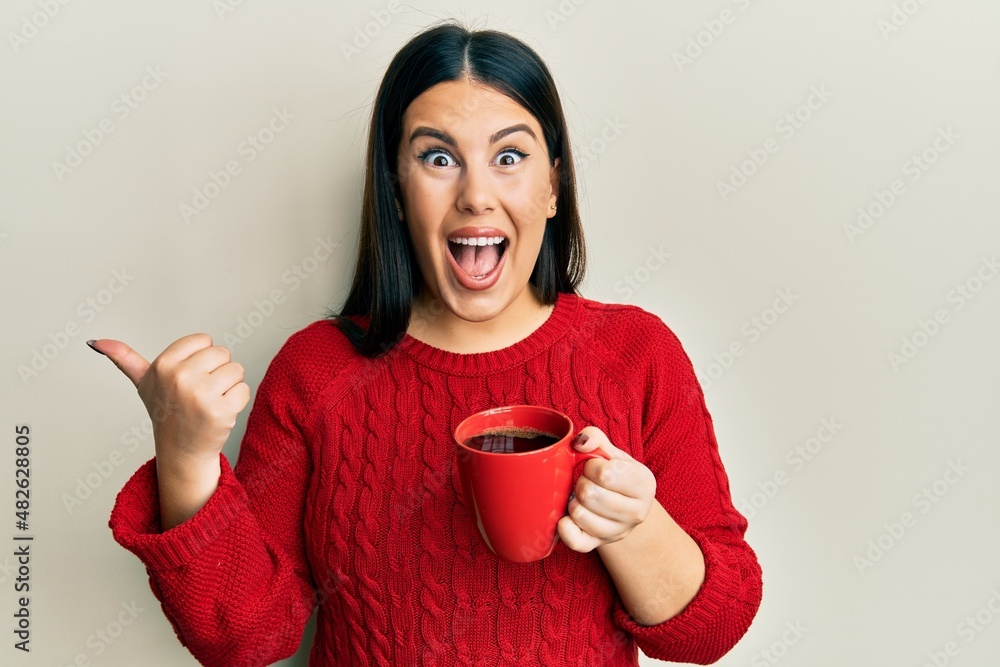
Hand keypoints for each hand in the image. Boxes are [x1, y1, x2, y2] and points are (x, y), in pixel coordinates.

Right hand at [88, 334, 249, 463]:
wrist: (180, 450)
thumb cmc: (165, 411)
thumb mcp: (143, 383)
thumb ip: (124, 359)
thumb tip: (96, 341)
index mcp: (164, 365)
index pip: (204, 340)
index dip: (201, 358)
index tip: (188, 376)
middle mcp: (180, 378)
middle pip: (222, 353)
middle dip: (216, 371)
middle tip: (199, 393)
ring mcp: (200, 395)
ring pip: (236, 370)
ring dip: (228, 386)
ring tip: (208, 402)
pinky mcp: (221, 411)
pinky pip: (243, 389)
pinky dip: (237, 401)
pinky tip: (219, 413)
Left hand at [557, 427, 656, 552]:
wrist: (624, 507)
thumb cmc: (616, 475)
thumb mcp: (612, 453)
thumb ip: (595, 438)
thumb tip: (579, 443)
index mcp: (644, 484)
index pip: (605, 474)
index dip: (591, 465)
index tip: (595, 466)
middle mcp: (637, 513)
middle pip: (589, 494)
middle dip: (581, 482)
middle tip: (587, 481)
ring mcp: (618, 532)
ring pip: (579, 514)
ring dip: (573, 500)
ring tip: (583, 496)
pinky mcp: (599, 544)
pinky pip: (574, 540)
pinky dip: (565, 526)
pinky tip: (569, 516)